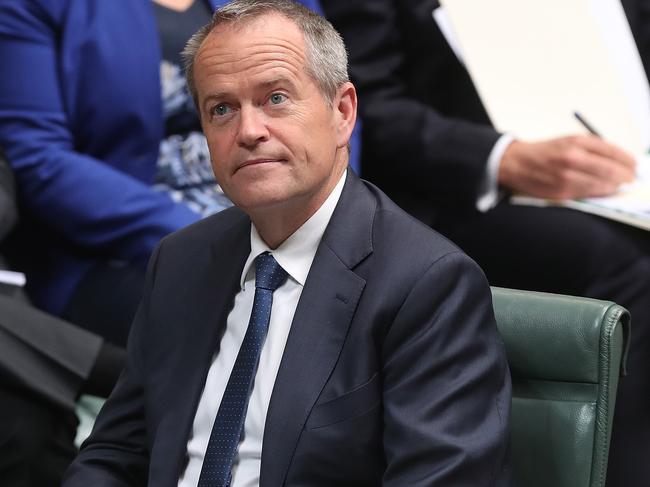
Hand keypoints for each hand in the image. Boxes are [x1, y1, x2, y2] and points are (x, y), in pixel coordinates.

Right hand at [498, 135, 635, 198]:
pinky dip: (599, 192)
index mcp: (576, 142)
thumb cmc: (545, 152)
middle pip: (611, 170)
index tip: (634, 165)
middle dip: (625, 176)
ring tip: (619, 185)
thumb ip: (593, 148)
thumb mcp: (569, 140)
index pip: (613, 152)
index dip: (628, 161)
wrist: (517, 163)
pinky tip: (603, 189)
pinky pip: (588, 193)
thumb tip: (619, 160)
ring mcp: (567, 177)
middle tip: (631, 178)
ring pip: (601, 184)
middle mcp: (572, 158)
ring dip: (614, 186)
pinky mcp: (561, 191)